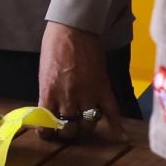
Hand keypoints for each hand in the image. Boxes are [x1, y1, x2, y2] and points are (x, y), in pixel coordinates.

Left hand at [37, 23, 122, 140]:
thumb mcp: (44, 73)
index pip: (46, 127)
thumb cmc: (54, 45)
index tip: (49, 133)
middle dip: (68, 131)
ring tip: (85, 121)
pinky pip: (112, 112)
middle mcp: (68, 98)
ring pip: (89, 124)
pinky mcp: (103, 88)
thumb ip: (48, 93)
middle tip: (69, 126)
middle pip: (70, 129)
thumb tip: (50, 110)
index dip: (48, 134)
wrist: (74, 27)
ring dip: (86, 126)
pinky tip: (122, 137)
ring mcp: (87, 94)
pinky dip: (117, 126)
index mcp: (49, 93)